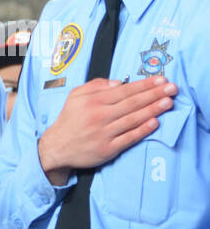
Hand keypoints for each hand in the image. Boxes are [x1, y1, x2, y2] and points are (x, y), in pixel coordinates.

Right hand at [37, 77, 176, 185]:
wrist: (56, 147)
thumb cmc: (69, 120)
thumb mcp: (75, 96)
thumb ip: (96, 85)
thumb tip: (119, 82)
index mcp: (93, 101)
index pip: (125, 90)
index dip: (145, 84)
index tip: (161, 79)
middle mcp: (100, 116)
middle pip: (132, 103)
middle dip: (154, 94)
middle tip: (172, 88)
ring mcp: (104, 133)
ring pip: (133, 119)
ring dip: (153, 110)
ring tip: (168, 102)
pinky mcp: (107, 149)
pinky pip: (129, 138)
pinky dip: (143, 130)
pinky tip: (155, 122)